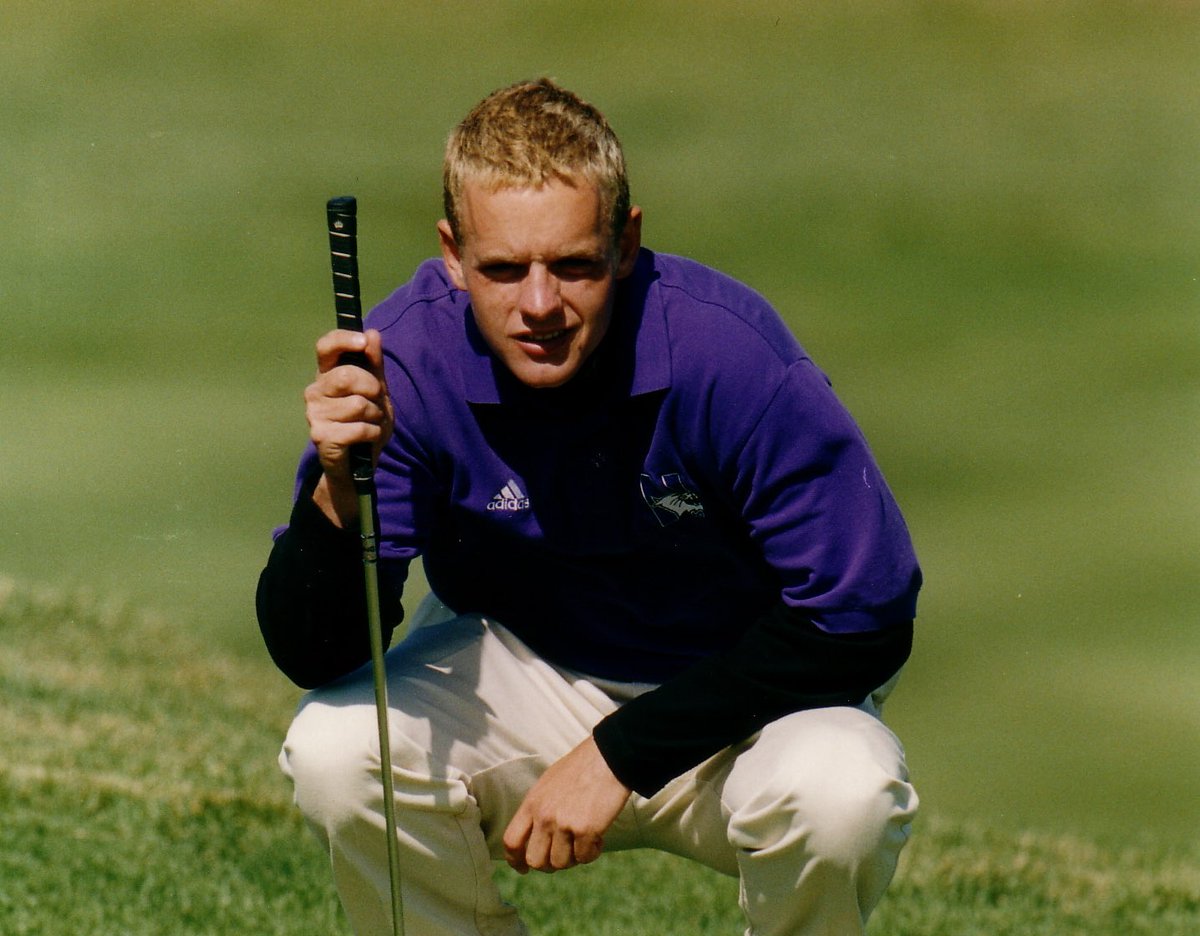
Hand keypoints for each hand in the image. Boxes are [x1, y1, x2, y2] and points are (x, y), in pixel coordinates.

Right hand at [305, 328, 393, 526]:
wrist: (359, 463)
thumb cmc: (366, 421)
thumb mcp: (377, 390)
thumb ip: (374, 363)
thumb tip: (372, 333)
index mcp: (327, 375)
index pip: (326, 347)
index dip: (344, 340)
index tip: (362, 342)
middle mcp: (315, 391)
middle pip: (347, 375)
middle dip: (372, 388)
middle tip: (375, 401)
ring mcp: (315, 414)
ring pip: (358, 404)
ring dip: (375, 415)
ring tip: (370, 422)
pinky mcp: (321, 437)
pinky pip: (359, 428)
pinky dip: (373, 432)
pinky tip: (367, 437)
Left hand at [502, 736, 630, 873]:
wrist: (608, 757)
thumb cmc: (581, 768)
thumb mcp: (549, 784)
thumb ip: (539, 808)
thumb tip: (536, 836)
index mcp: (532, 803)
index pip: (511, 841)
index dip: (515, 860)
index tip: (523, 868)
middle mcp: (544, 816)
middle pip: (535, 860)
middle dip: (549, 864)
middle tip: (564, 855)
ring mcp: (564, 824)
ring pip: (561, 863)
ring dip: (574, 858)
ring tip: (584, 840)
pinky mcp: (586, 830)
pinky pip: (584, 857)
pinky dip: (592, 852)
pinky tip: (599, 837)